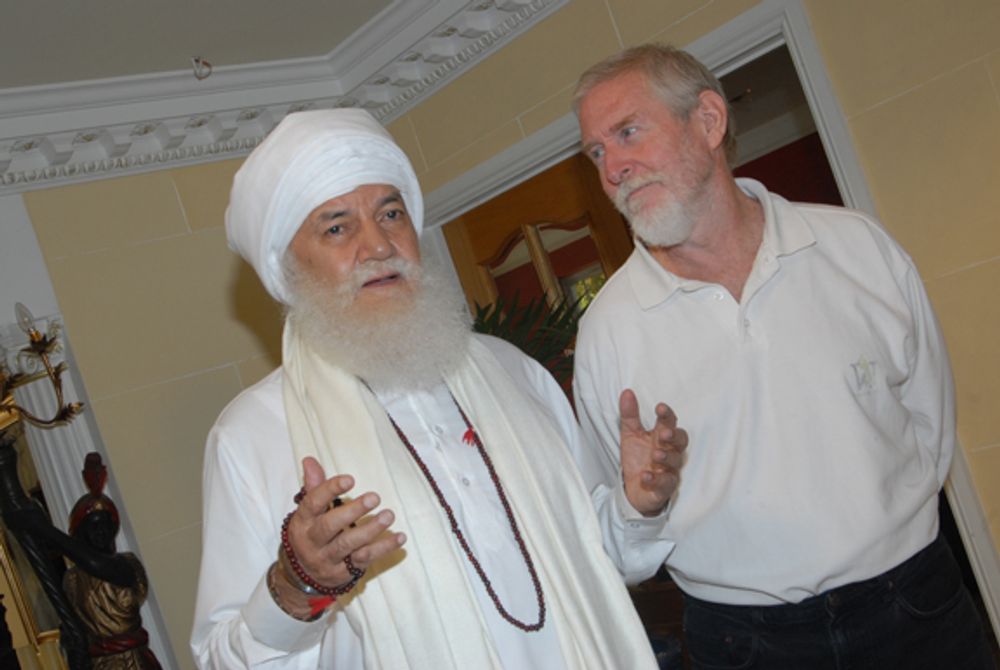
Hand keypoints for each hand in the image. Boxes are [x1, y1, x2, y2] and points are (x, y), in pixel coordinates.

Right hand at [284, 457, 405, 589]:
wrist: (303, 577)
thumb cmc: (311, 533)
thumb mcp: (309, 512)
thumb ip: (314, 486)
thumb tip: (309, 460)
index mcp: (303, 521)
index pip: (313, 503)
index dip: (330, 489)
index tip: (350, 479)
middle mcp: (312, 540)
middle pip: (330, 526)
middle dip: (353, 511)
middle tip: (374, 497)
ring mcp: (327, 558)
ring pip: (348, 544)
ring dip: (371, 529)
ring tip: (389, 515)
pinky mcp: (343, 572)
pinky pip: (364, 559)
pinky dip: (383, 548)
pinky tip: (399, 537)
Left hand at [619, 389, 686, 515]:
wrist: (632, 488)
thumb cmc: (637, 458)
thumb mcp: (630, 434)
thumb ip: (629, 415)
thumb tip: (627, 392)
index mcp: (661, 436)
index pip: (670, 422)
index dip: (667, 414)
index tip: (659, 407)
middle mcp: (669, 451)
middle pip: (681, 440)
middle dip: (674, 436)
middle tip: (664, 433)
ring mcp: (669, 469)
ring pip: (676, 461)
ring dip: (666, 457)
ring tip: (655, 454)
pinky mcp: (664, 487)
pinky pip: (665, 483)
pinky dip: (656, 480)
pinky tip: (646, 475)